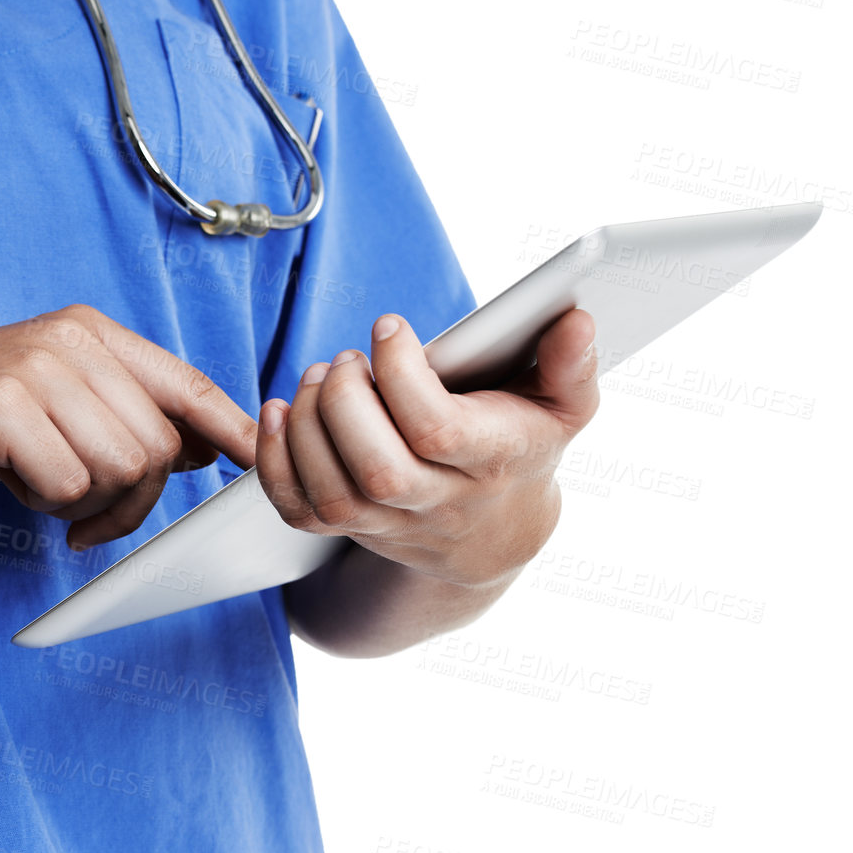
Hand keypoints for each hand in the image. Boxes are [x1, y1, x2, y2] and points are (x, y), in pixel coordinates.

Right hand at [0, 305, 260, 549]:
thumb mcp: (52, 405)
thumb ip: (126, 414)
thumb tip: (208, 446)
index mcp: (89, 332)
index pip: (187, 383)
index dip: (229, 429)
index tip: (254, 465)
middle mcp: (69, 340)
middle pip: (159, 445)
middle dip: (133, 497)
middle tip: (84, 512)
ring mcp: (35, 369)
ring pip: (122, 468)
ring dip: (85, 502)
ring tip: (35, 485)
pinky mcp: (1, 408)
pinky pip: (69, 485)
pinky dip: (44, 505)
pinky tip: (7, 483)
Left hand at [253, 308, 599, 587]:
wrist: (496, 533)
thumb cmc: (522, 446)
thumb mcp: (564, 407)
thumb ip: (573, 364)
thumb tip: (577, 320)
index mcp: (492, 461)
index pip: (437, 430)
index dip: (401, 375)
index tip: (390, 327)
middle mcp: (441, 502)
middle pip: (379, 469)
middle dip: (346, 402)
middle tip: (347, 360)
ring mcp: (393, 523)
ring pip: (334, 492)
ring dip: (307, 426)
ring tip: (319, 378)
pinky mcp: (354, 530)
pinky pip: (300, 511)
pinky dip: (276, 463)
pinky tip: (279, 413)